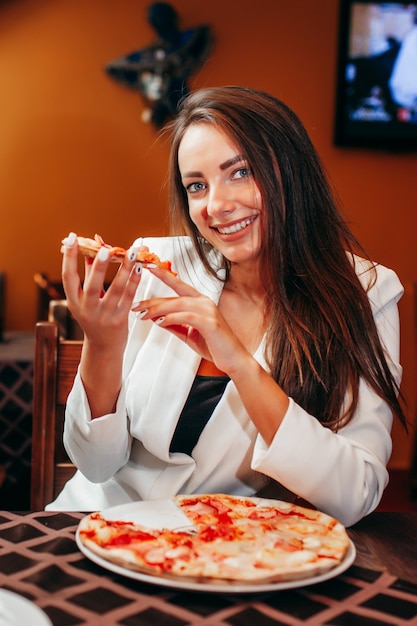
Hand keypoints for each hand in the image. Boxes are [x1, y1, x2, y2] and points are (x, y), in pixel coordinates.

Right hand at [61, 233, 142, 351]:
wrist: (103, 347)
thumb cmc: (94, 316)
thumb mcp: (86, 297)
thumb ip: (90, 272)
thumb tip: (94, 246)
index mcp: (73, 301)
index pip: (68, 276)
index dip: (68, 257)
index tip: (71, 238)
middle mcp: (86, 309)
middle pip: (92, 286)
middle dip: (98, 267)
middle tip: (104, 250)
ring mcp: (104, 316)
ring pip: (116, 290)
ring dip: (124, 269)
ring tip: (131, 252)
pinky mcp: (120, 320)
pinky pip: (129, 297)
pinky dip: (134, 281)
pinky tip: (139, 268)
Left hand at [133, 266, 248, 375]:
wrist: (234, 360)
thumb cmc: (215, 346)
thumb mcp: (189, 334)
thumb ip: (174, 325)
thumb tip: (156, 318)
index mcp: (200, 302)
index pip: (178, 286)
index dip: (164, 276)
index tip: (149, 268)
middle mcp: (204, 302)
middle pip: (174, 296)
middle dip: (153, 301)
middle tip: (137, 306)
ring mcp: (209, 311)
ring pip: (179, 304)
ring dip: (159, 309)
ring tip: (144, 315)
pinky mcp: (211, 323)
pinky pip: (187, 317)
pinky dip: (172, 318)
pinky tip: (161, 321)